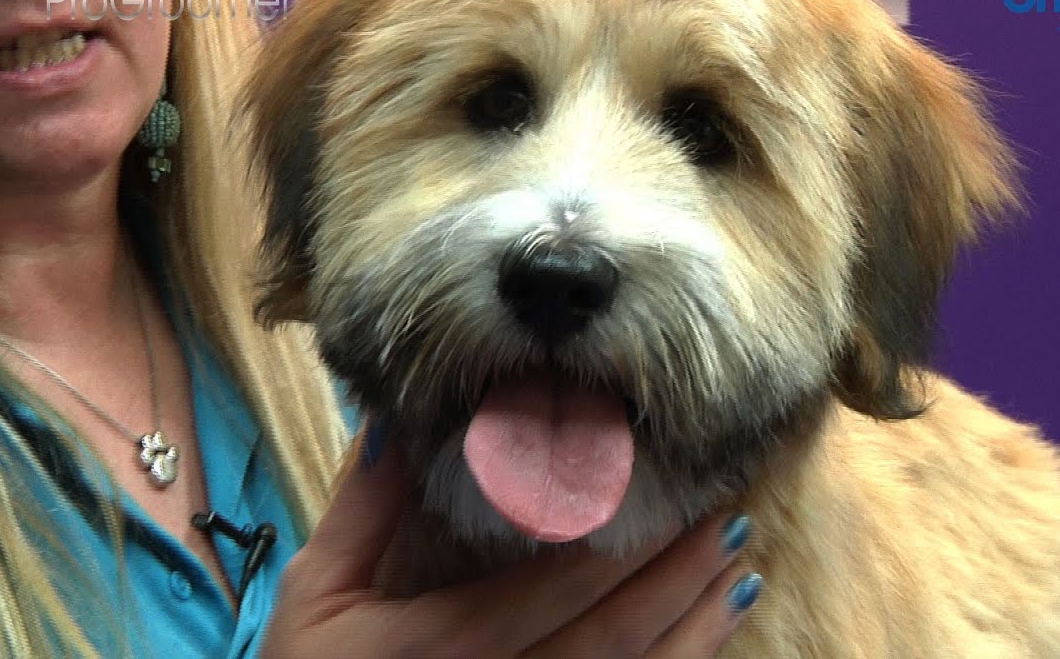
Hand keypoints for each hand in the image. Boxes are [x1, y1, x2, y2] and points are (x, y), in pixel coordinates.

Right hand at [259, 442, 761, 657]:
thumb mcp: (317, 591)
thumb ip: (364, 509)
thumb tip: (397, 422)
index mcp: (448, 644)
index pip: (554, 589)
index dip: (620, 545)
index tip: (670, 498)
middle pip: (612, 640)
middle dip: (679, 582)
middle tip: (732, 526)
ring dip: (694, 634)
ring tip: (742, 579)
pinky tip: (704, 644)